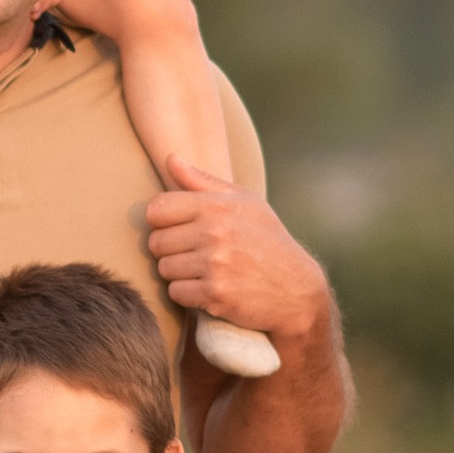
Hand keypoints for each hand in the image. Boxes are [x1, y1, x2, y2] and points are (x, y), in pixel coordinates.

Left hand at [144, 160, 328, 349]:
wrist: (297, 288)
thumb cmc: (267, 240)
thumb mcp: (245, 202)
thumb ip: (202, 181)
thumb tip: (170, 158)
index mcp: (217, 205)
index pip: (156, 209)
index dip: (161, 221)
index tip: (176, 229)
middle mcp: (214, 233)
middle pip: (156, 242)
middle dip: (170, 250)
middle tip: (192, 253)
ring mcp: (214, 264)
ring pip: (164, 268)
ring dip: (178, 273)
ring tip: (203, 270)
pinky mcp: (215, 294)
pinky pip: (176, 293)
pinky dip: (188, 294)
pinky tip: (208, 288)